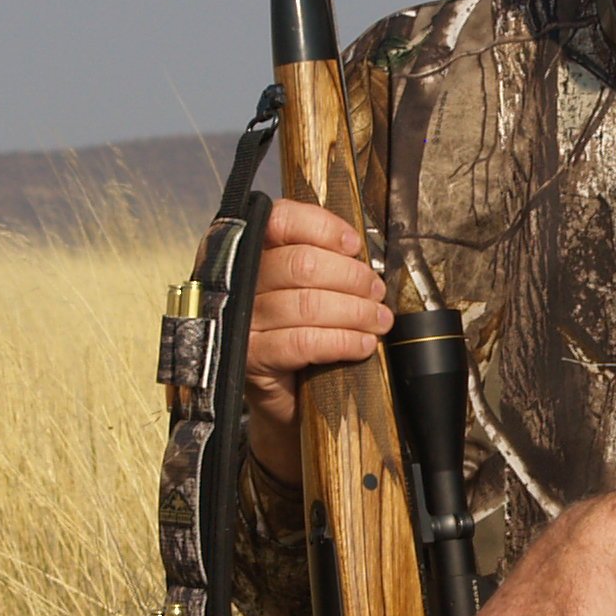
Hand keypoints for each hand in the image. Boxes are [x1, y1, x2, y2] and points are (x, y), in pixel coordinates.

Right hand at [242, 199, 390, 489]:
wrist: (283, 395)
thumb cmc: (298, 331)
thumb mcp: (306, 287)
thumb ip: (322, 259)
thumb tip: (358, 250)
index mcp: (247, 250)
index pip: (281, 220)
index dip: (324, 228)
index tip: (354, 246)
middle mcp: (236, 280)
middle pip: (302, 264)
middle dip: (351, 278)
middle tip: (376, 291)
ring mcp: (240, 320)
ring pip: (307, 304)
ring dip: (355, 311)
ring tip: (378, 320)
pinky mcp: (249, 357)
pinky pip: (304, 342)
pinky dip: (342, 341)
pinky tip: (363, 344)